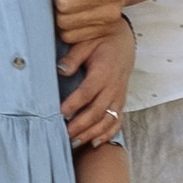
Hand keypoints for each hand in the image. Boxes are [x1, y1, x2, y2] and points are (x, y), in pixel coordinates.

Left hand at [59, 11, 134, 147]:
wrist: (123, 39)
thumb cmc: (101, 40)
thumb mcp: (85, 43)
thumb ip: (73, 58)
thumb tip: (60, 70)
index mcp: (104, 72)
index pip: (88, 92)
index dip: (74, 104)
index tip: (60, 112)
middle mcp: (114, 86)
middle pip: (98, 111)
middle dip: (81, 125)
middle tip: (65, 134)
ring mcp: (119, 95)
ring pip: (108, 119)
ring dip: (92, 133)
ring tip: (76, 142)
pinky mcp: (121, 101)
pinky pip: (117, 121)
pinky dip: (107, 133)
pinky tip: (95, 143)